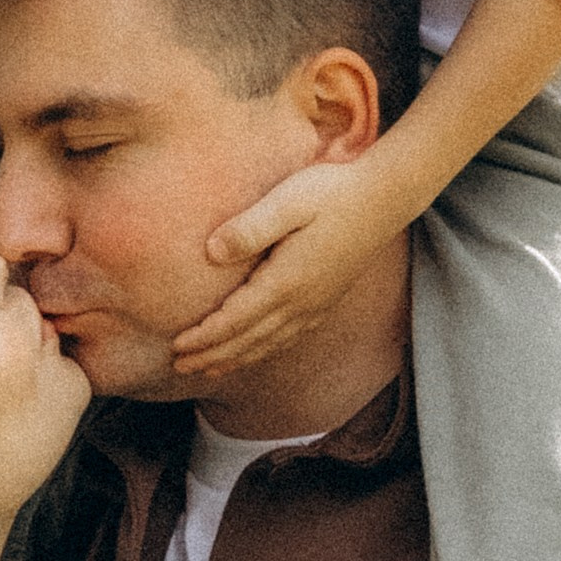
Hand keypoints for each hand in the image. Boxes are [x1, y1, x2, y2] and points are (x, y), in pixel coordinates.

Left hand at [170, 159, 406, 378]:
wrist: (385, 198)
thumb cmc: (332, 193)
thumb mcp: (287, 201)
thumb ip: (249, 228)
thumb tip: (211, 253)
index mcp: (285, 282)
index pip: (235, 321)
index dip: (204, 338)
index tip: (176, 348)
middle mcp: (301, 303)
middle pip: (248, 340)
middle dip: (212, 356)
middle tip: (179, 368)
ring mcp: (316, 304)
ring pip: (268, 343)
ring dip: (236, 358)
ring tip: (209, 368)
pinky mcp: (326, 299)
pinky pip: (289, 337)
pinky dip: (264, 350)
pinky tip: (256, 350)